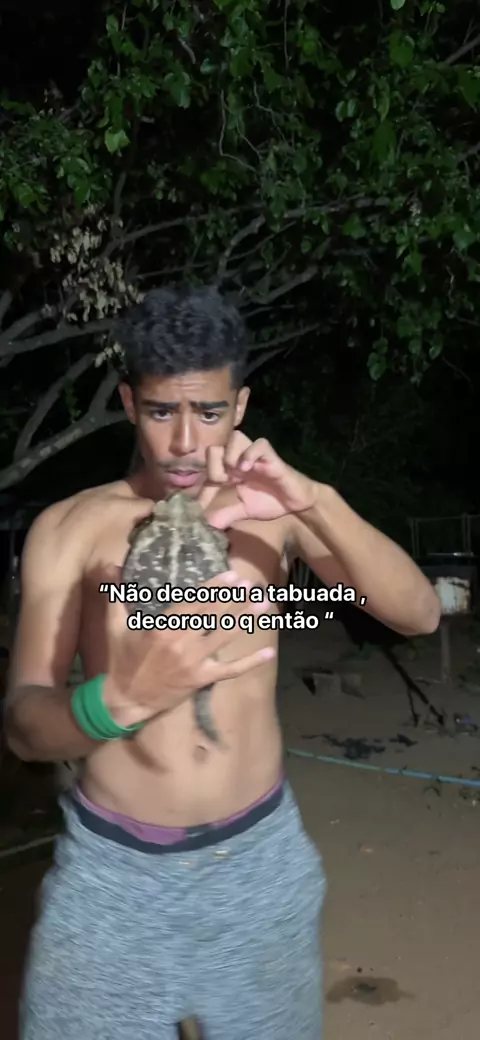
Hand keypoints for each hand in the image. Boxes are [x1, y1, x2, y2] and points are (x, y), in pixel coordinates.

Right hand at [104, 572, 274, 724]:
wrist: (125, 699)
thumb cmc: (121, 660)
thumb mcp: (115, 626)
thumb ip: (116, 594)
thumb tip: (112, 565)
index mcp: (162, 629)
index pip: (193, 604)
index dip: (214, 589)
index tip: (231, 575)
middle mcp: (181, 643)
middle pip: (213, 616)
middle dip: (234, 599)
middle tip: (251, 584)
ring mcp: (194, 663)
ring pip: (224, 637)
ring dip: (244, 619)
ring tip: (263, 604)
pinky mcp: (201, 679)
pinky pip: (230, 671)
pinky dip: (250, 662)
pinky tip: (269, 652)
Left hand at [199, 431, 315, 529]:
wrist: (295, 503)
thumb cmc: (268, 501)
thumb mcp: (241, 511)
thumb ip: (224, 516)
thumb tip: (206, 526)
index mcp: (229, 471)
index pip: (206, 467)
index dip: (203, 482)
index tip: (208, 500)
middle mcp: (238, 460)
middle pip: (214, 447)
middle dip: (214, 466)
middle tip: (224, 482)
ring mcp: (254, 456)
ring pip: (235, 437)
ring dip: (231, 455)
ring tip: (237, 474)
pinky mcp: (270, 456)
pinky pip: (259, 444)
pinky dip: (250, 454)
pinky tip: (248, 469)